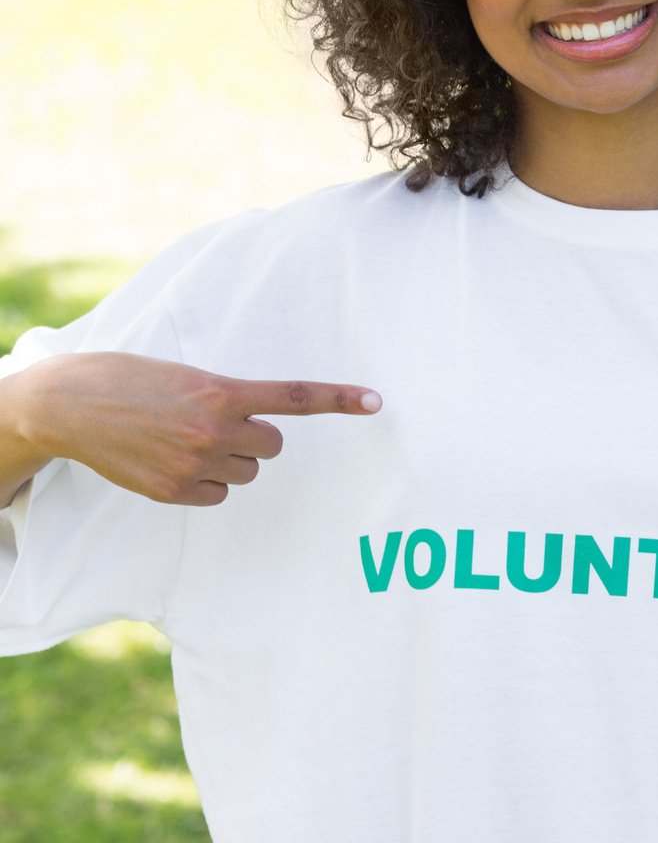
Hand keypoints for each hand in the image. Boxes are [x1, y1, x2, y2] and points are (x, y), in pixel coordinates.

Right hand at [12, 352, 381, 506]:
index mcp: (221, 392)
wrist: (70, 404)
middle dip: (255, 436)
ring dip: (230, 459)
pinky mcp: (170, 490)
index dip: (339, 399)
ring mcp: (192, 464)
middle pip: (273, 445)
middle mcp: (213, 430)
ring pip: (246, 472)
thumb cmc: (132, 380)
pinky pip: (217, 494)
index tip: (376, 401)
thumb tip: (257, 422)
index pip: (294, 397)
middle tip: (218, 422)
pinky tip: (173, 461)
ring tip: (186, 439)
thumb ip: (227, 397)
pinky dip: (206, 482)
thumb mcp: (187, 375)